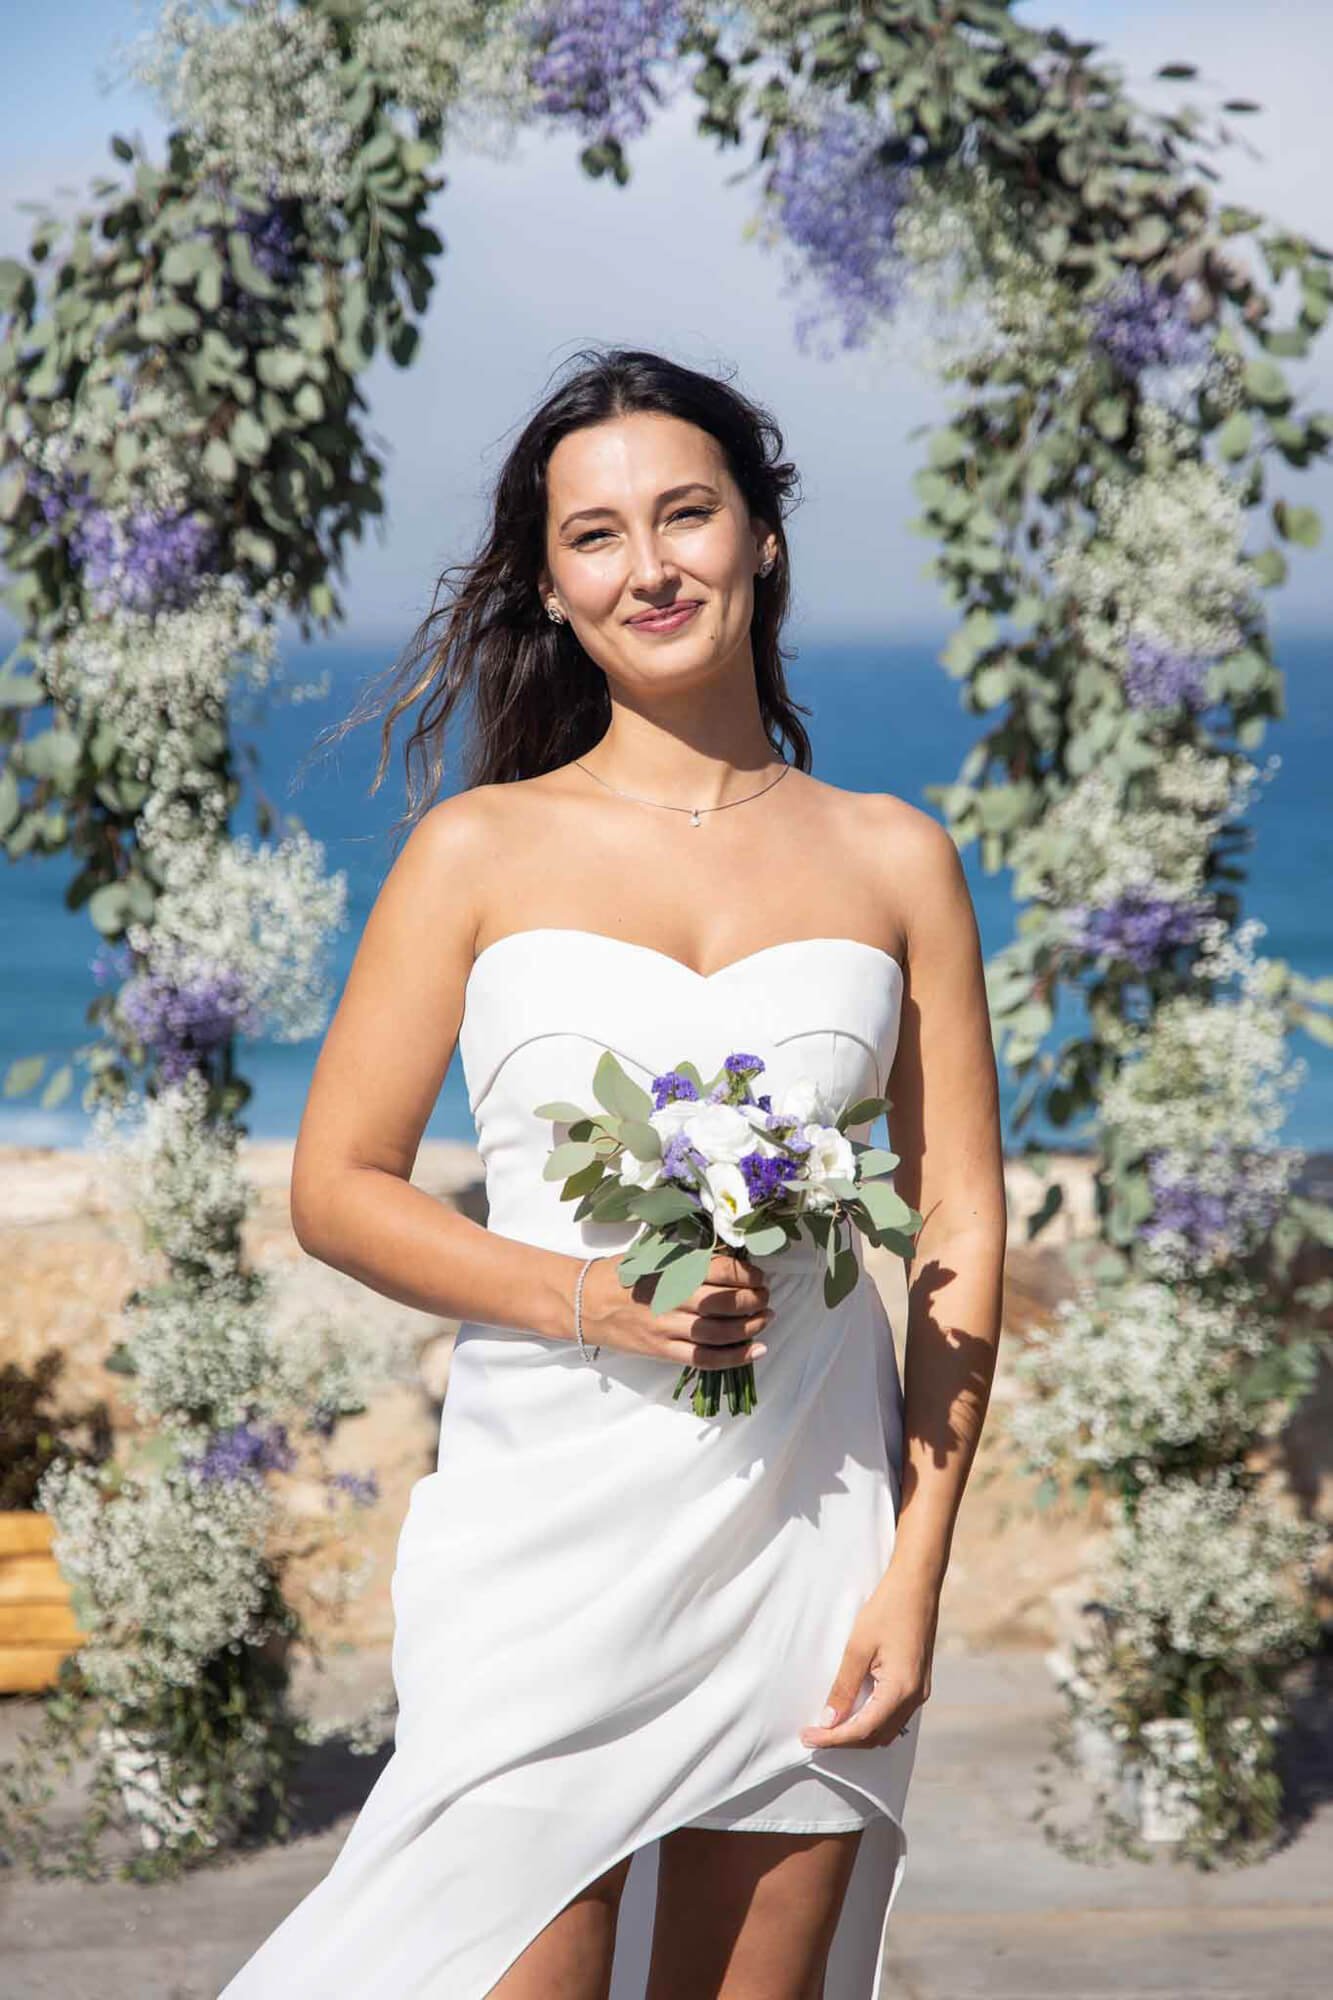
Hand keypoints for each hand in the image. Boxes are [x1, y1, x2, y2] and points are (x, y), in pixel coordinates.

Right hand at [579, 1249, 771, 1371]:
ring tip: (765, 1319)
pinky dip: (733, 1357)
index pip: (718, 1270)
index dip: (746, 1274)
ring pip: (717, 1332)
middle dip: (752, 1300)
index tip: (758, 1276)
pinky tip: (755, 1350)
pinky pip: (703, 1358)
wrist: (583, 1302)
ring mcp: (664, 1328)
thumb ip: (687, 1260)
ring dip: (749, 1327)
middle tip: (766, 1297)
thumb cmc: (619, 1274)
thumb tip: (730, 1264)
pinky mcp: (661, 1351)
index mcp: (667, 1269)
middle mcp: (668, 1298)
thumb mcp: (652, 1255)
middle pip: (722, 1303)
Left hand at [799, 1560, 939, 1750]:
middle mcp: (915, 1697)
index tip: (808, 1737)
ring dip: (858, 1732)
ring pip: (887, 1729)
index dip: (833, 1738)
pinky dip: (872, 1719)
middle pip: (876, 1736)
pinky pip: (894, 1714)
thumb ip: (844, 1686)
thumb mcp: (858, 1646)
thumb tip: (829, 1719)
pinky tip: (853, 1710)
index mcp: (901, 1689)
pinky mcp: (918, 1683)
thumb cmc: (888, 1609)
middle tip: (814, 1733)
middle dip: (844, 1740)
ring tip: (829, 1725)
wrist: (917, 1585)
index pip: (862, 1729)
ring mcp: (920, 1691)